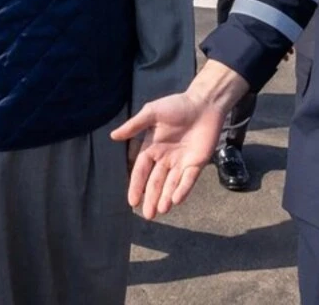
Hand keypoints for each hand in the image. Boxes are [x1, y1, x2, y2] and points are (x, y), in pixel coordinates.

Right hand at [110, 92, 224, 219]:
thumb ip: (134, 125)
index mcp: (152, 148)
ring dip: (166, 198)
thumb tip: (113, 136)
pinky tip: (176, 200)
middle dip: (151, 198)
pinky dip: (182, 189)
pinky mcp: (197, 163)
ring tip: (161, 211)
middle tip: (148, 215)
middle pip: (156, 182)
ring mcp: (181, 162)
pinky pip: (188, 179)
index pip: (141, 171)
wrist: (204, 103)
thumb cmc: (177, 105)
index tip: (132, 202)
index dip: (136, 186)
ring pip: (171, 184)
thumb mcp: (152, 113)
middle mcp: (165, 159)